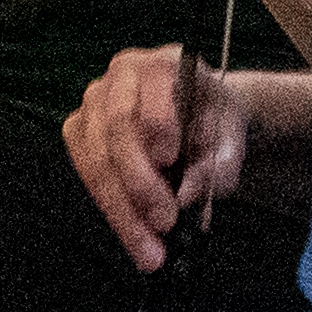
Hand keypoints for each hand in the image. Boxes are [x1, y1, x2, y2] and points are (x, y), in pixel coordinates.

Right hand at [68, 44, 252, 271]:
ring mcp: (94, 104)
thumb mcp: (232, 137)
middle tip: (165, 221)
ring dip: (122, 209)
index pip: (150, 87)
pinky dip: (111, 210)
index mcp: (163, 63)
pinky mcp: (80, 133)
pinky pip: (87, 175)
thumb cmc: (214, 122)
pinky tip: (133, 236)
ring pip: (96, 158)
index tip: (169, 160)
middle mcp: (121, 76)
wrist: (200, 120)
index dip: (155, 124)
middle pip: (116, 128)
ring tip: (149, 249)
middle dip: (138, 182)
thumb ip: (222, 161)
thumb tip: (188, 194)